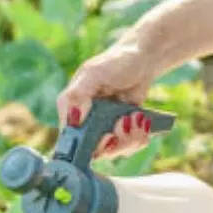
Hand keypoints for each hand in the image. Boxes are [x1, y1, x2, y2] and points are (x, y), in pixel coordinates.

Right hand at [56, 43, 156, 158]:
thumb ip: (77, 95)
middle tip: (125, 121)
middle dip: (116, 142)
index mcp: (71, 111)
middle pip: (96, 152)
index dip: (87, 146)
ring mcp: (104, 130)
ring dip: (131, 138)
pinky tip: (142, 119)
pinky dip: (140, 136)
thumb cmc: (115, 62)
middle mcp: (85, 125)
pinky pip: (129, 147)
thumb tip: (72, 120)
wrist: (142, 60)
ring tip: (136, 116)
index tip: (107, 136)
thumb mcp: (94, 73)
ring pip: (115, 152)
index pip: (70, 140)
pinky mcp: (121, 133)